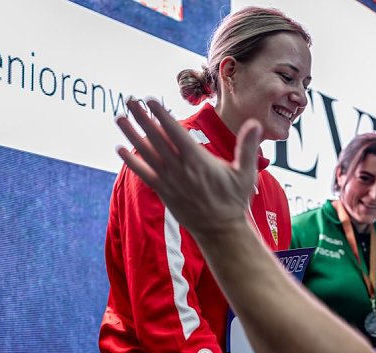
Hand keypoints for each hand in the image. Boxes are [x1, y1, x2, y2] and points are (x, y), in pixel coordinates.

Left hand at [114, 98, 260, 235]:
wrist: (220, 230)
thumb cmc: (234, 200)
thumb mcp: (245, 173)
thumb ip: (247, 147)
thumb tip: (255, 124)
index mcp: (199, 161)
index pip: (176, 133)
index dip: (162, 115)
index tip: (150, 100)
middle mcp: (180, 169)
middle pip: (157, 139)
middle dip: (142, 119)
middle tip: (129, 101)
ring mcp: (170, 181)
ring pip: (146, 154)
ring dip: (132, 135)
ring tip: (119, 118)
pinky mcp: (164, 192)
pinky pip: (143, 174)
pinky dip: (131, 162)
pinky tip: (119, 149)